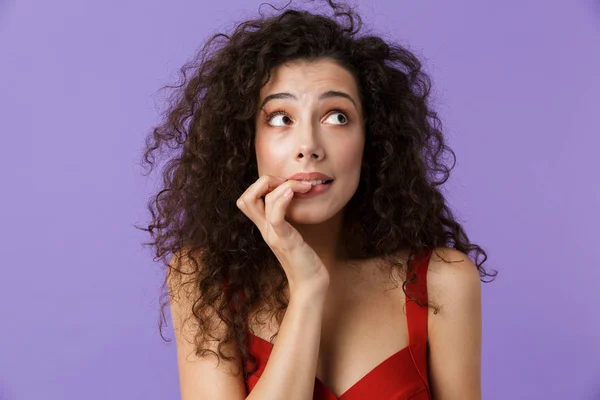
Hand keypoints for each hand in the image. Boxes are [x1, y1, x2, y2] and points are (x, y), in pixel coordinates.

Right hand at [236, 175, 329, 294]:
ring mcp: (272, 235)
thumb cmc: (304, 257)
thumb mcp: (291, 233)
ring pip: (261, 201)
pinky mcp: (285, 240)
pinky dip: (282, 200)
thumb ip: (286, 219)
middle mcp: (264, 229)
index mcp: (265, 227)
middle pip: (245, 198)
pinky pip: (275, 217)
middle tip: (287, 182)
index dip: (261, 185)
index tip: (283, 184)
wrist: (310, 282)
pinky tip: (292, 193)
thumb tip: (291, 198)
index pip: (246, 200)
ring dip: (284, 185)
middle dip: (264, 181)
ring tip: (301, 186)